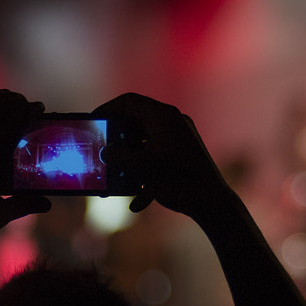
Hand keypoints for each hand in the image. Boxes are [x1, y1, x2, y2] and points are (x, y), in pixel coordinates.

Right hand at [92, 92, 229, 221]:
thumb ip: (117, 156)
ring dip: (129, 162)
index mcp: (163, 116)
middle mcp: (173, 123)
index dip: (108, 109)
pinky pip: (158, 160)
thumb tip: (107, 153)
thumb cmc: (178, 180)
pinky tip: (138, 200)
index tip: (93, 121)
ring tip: (116, 178)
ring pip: (145, 145)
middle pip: (136, 123)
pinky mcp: (184, 158)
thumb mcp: (139, 166)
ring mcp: (180, 140)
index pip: (129, 102)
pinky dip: (145, 176)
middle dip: (117, 140)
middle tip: (101, 151)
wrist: (212, 204)